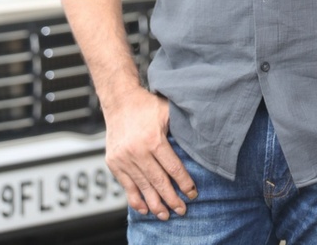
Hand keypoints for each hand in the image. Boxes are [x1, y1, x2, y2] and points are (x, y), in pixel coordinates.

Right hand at [103, 87, 197, 219]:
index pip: (173, 168)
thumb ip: (181, 127)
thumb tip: (201, 140)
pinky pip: (126, 186)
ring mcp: (124, 159)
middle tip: (182, 210)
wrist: (120, 100)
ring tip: (165, 215)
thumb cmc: (146, 105)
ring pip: (143, 188)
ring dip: (155, 204)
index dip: (184, 183)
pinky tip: (145, 208)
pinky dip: (136, 199)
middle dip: (172, 199)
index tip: (193, 193)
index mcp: (153, 139)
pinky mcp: (114, 163)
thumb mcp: (168, 111)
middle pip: (158, 182)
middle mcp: (137, 151)